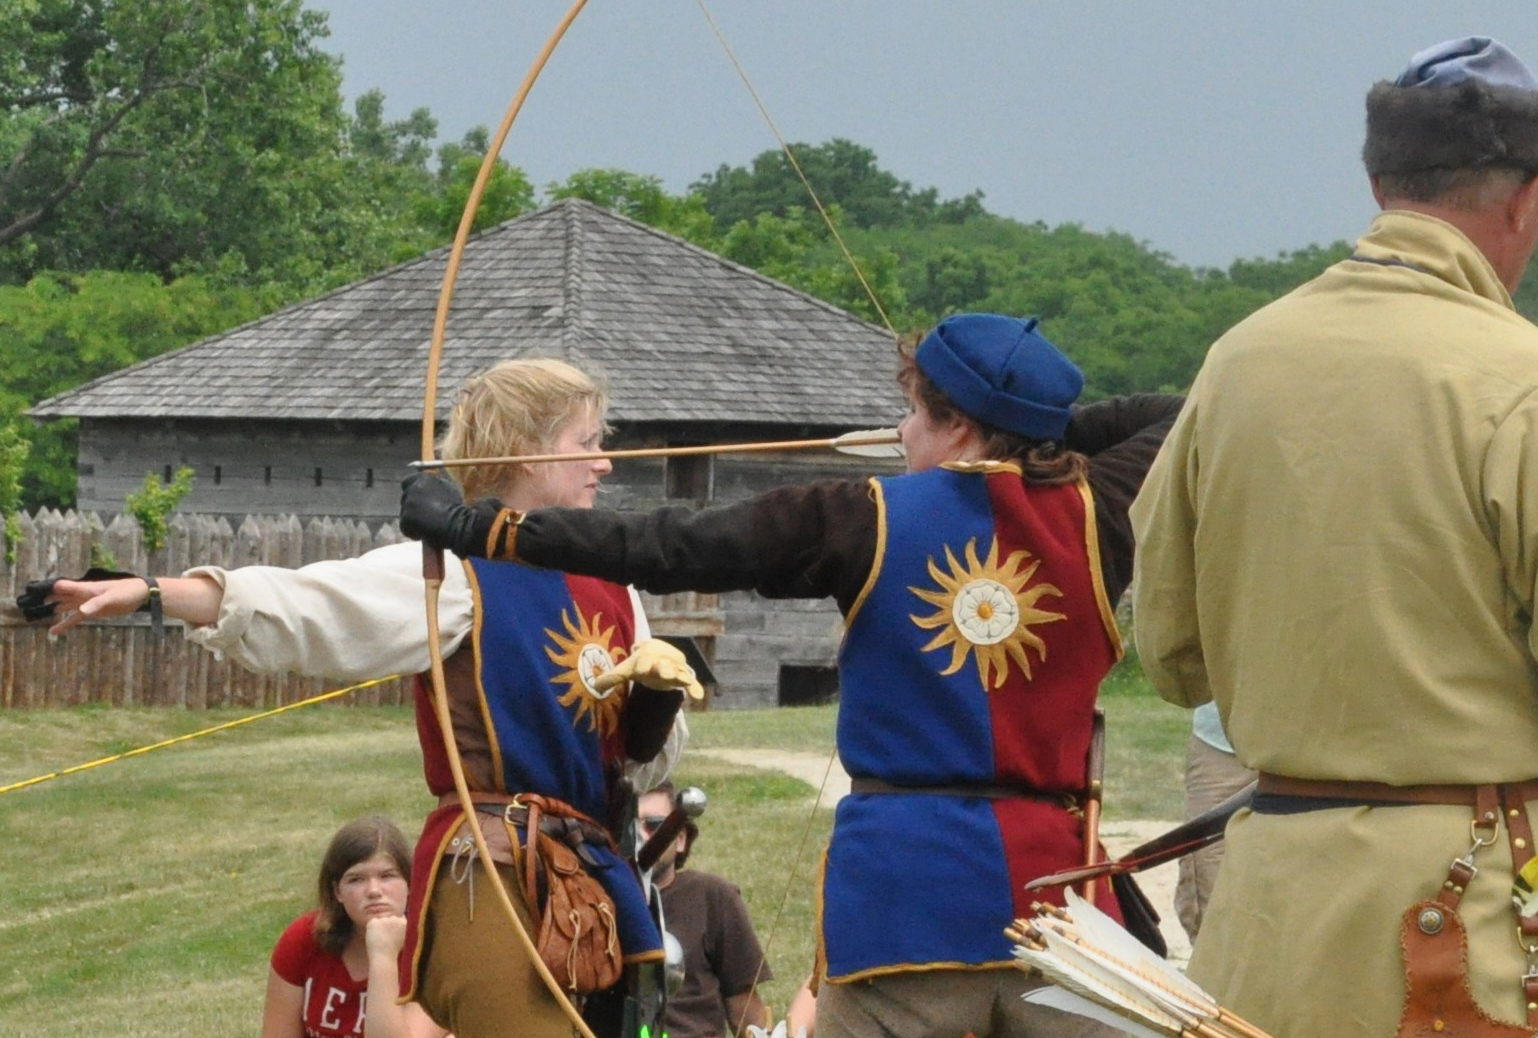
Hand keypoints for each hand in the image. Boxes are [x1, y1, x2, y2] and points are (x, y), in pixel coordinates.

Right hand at [19, 576, 151, 635]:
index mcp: (85, 588)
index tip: (32, 593)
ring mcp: (86, 603)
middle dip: (43, 600)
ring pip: (64, 607)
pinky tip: (54, 631)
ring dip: (51, 611)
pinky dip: (65, 624)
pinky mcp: (92, 612)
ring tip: (34, 617)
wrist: (140, 595)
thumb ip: (97, 604)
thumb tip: (83, 610)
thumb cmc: (126, 592)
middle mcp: (82, 595)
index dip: (47, 589)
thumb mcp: (113, 597)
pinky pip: (75, 618)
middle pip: (58, 596)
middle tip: (26, 606)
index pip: (61, 586)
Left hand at [364, 914, 407, 959]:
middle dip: (387, 925)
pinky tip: (374, 939)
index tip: (392, 932)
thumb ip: (403, 930)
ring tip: (379, 940)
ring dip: (379, 927)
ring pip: (381, 920)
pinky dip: (371, 929)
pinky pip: (372, 923)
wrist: (384, 958)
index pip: (400, 918)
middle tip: (384, 938)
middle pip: (390, 918)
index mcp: (404, 922)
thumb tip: (400, 923)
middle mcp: (395, 918)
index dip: (395, 925)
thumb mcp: (405, 939)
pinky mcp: (374, 922)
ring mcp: (385, 919)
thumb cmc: (394, 953)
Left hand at [399, 471, 508, 557]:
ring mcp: (408, 504)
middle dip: (413, 506)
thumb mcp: (448, 489)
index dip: (412, 490)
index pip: (408, 481)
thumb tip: (430, 485)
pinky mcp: (406, 519)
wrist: (459, 524)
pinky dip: (413, 532)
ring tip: (429, 526)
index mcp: (422, 478)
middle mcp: (412, 489)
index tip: (419, 498)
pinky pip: (406, 527)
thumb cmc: (458, 507)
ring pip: (406, 513)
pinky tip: (426, 533)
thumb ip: (435, 485)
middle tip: (426, 515)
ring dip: (414, 519)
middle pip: (406, 497)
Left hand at [594, 639, 703, 699]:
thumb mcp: (626, 670)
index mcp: (645, 657)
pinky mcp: (684, 677)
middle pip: (663, 664)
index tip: (639, 670)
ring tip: (685, 680)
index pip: (643, 661)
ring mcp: (675, 668)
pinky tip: (699, 696)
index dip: (641, 665)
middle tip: (665, 672)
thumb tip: (595, 686)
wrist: (659, 655)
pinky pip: (692, 682)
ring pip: (679, 671)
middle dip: (664, 667)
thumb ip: (612, 678)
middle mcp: (661, 661)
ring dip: (681, 675)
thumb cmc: (641, 664)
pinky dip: (696, 687)